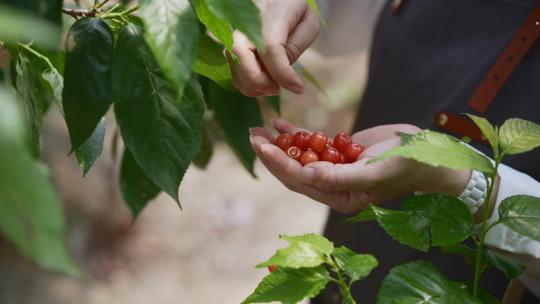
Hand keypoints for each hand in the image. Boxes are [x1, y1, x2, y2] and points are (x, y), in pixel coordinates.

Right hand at [227, 0, 319, 95]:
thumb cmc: (297, 10)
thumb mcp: (307, 24)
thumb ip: (294, 47)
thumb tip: (279, 74)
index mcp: (273, 10)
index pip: (270, 46)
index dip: (282, 72)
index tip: (298, 88)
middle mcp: (247, 18)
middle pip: (241, 53)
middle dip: (260, 80)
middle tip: (278, 89)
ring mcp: (235, 29)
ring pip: (232, 61)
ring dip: (252, 84)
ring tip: (273, 87)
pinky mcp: (230, 41)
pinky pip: (231, 66)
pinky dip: (245, 83)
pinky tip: (263, 84)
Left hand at [249, 118, 471, 213]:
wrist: (426, 152)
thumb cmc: (406, 167)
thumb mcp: (374, 173)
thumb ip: (339, 177)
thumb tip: (305, 173)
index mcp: (340, 198)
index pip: (302, 182)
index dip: (280, 164)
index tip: (262, 146)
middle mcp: (333, 186)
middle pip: (294, 170)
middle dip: (272, 154)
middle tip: (253, 135)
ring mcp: (334, 168)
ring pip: (300, 156)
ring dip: (279, 143)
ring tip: (259, 128)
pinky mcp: (338, 152)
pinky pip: (312, 144)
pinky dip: (296, 134)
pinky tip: (280, 123)